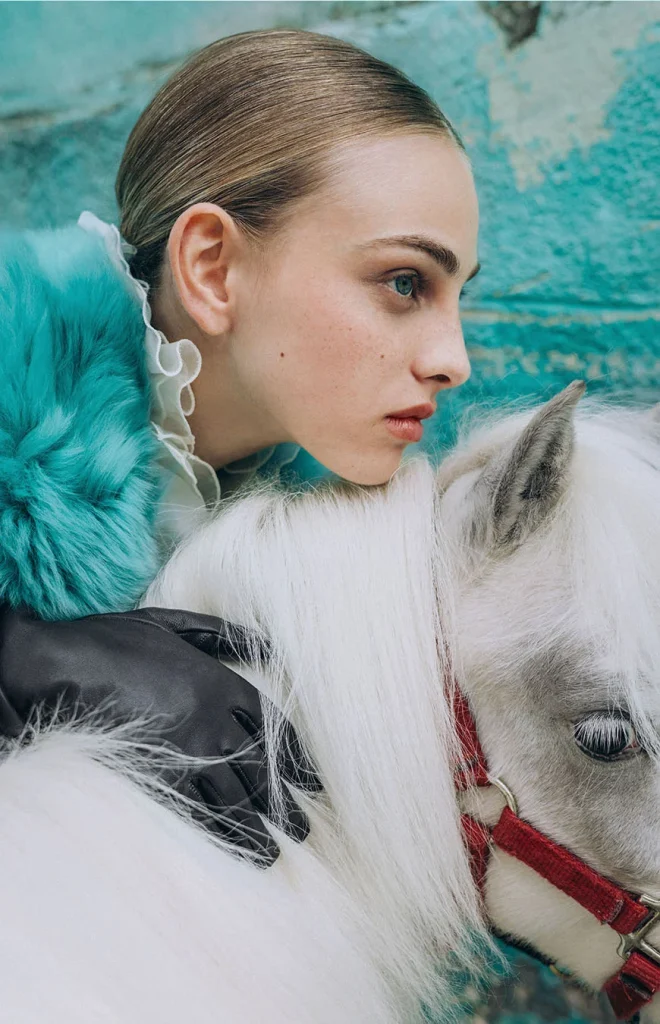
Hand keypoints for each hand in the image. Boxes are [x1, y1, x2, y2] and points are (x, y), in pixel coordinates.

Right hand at [0, 605, 321, 864]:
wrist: (56, 669)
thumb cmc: (109, 642)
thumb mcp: (169, 622)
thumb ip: (220, 633)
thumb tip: (265, 641)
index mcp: (219, 684)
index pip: (271, 727)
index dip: (294, 757)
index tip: (310, 780)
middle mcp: (212, 722)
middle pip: (260, 769)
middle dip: (284, 801)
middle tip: (303, 826)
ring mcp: (185, 753)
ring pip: (236, 799)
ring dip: (260, 827)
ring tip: (277, 850)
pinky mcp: (157, 778)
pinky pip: (200, 814)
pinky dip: (224, 836)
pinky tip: (239, 852)